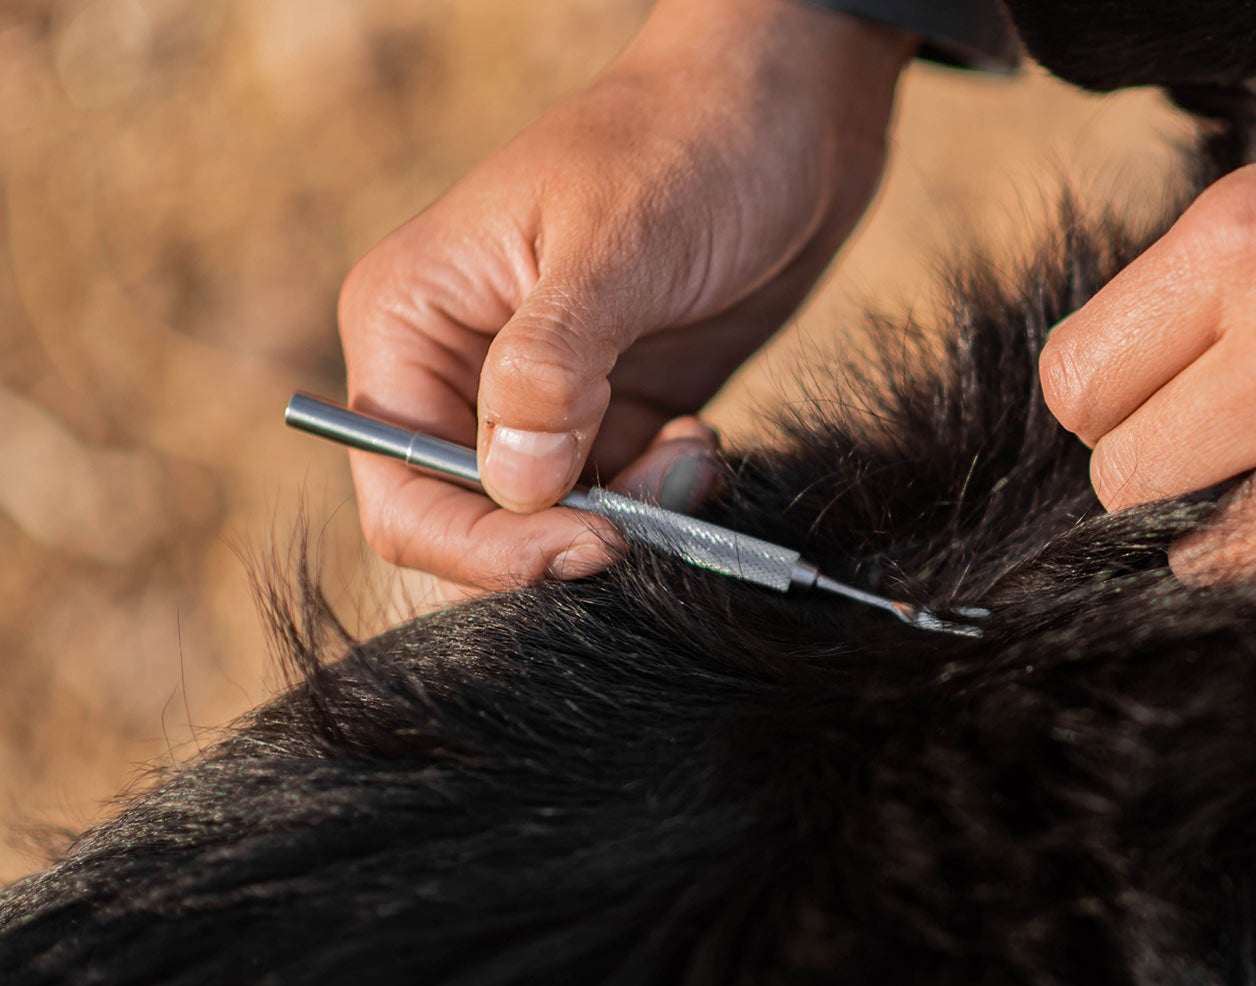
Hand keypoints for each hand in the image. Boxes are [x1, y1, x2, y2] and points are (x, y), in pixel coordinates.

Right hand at [338, 0, 913, 588]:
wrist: (791, 108)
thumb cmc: (688, 140)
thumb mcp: (617, 244)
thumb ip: (553, 366)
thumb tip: (514, 484)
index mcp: (411, 318)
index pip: (402, 488)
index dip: (484, 545)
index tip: (589, 542)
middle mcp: (459, 367)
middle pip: (476, 523)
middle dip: (567, 533)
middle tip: (660, 497)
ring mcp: (543, 394)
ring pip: (557, 522)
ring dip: (631, 514)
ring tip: (694, 448)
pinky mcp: (618, 409)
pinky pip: (620, 498)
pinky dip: (663, 496)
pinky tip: (702, 438)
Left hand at [1039, 0, 1255, 587]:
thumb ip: (1220, 271)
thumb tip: (1151, 366)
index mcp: (1242, 246)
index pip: (1078, 387)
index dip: (1107, 395)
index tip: (1148, 389)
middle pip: (1125, 487)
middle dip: (1159, 465)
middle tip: (1220, 433)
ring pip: (1214, 561)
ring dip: (1236, 526)